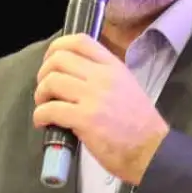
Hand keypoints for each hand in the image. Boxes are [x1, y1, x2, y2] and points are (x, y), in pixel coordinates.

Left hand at [32, 33, 169, 184]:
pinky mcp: (84, 119)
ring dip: (40, 94)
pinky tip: (44, 123)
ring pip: (51, 81)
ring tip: (44, 106)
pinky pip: (50, 110)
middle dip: (43, 73)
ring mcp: (93, 97)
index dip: (57, 47)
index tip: (50, 61)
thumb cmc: (140, 124)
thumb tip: (74, 77)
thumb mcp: (127, 87)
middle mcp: (102, 77)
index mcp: (113, 67)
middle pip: (58, 59)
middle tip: (45, 90)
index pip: (80, 41)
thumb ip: (104, 77)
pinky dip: (40, 116)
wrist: (152, 151)